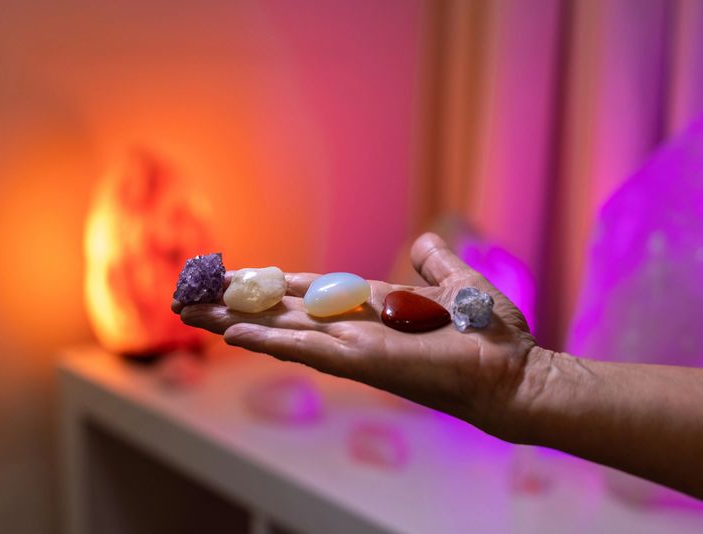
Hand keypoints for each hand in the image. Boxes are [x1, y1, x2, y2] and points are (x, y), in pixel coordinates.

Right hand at [174, 233, 541, 440]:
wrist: (511, 372)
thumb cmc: (490, 335)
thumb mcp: (459, 284)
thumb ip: (436, 265)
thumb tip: (424, 243)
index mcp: (371, 309)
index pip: (309, 295)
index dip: (271, 285)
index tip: (235, 277)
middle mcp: (353, 328)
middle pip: (282, 313)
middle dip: (236, 306)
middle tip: (190, 298)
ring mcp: (353, 346)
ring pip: (282, 330)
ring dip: (236, 322)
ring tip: (192, 313)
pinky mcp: (361, 361)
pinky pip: (305, 348)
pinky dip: (267, 339)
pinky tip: (232, 332)